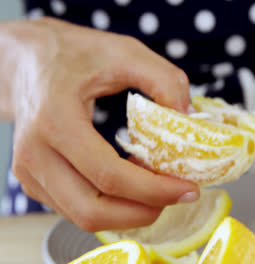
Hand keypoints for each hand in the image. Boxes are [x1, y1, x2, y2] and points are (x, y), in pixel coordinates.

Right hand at [3, 18, 198, 231]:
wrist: (27, 61)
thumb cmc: (76, 54)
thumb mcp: (125, 52)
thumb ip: (164, 80)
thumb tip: (189, 120)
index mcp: (56, 119)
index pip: (108, 175)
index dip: (153, 190)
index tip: (188, 188)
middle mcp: (35, 153)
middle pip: (92, 210)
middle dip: (143, 212)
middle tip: (177, 195)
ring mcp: (28, 171)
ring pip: (83, 217)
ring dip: (129, 212)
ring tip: (158, 188)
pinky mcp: (32, 180)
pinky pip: (75, 208)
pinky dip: (111, 205)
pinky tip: (132, 182)